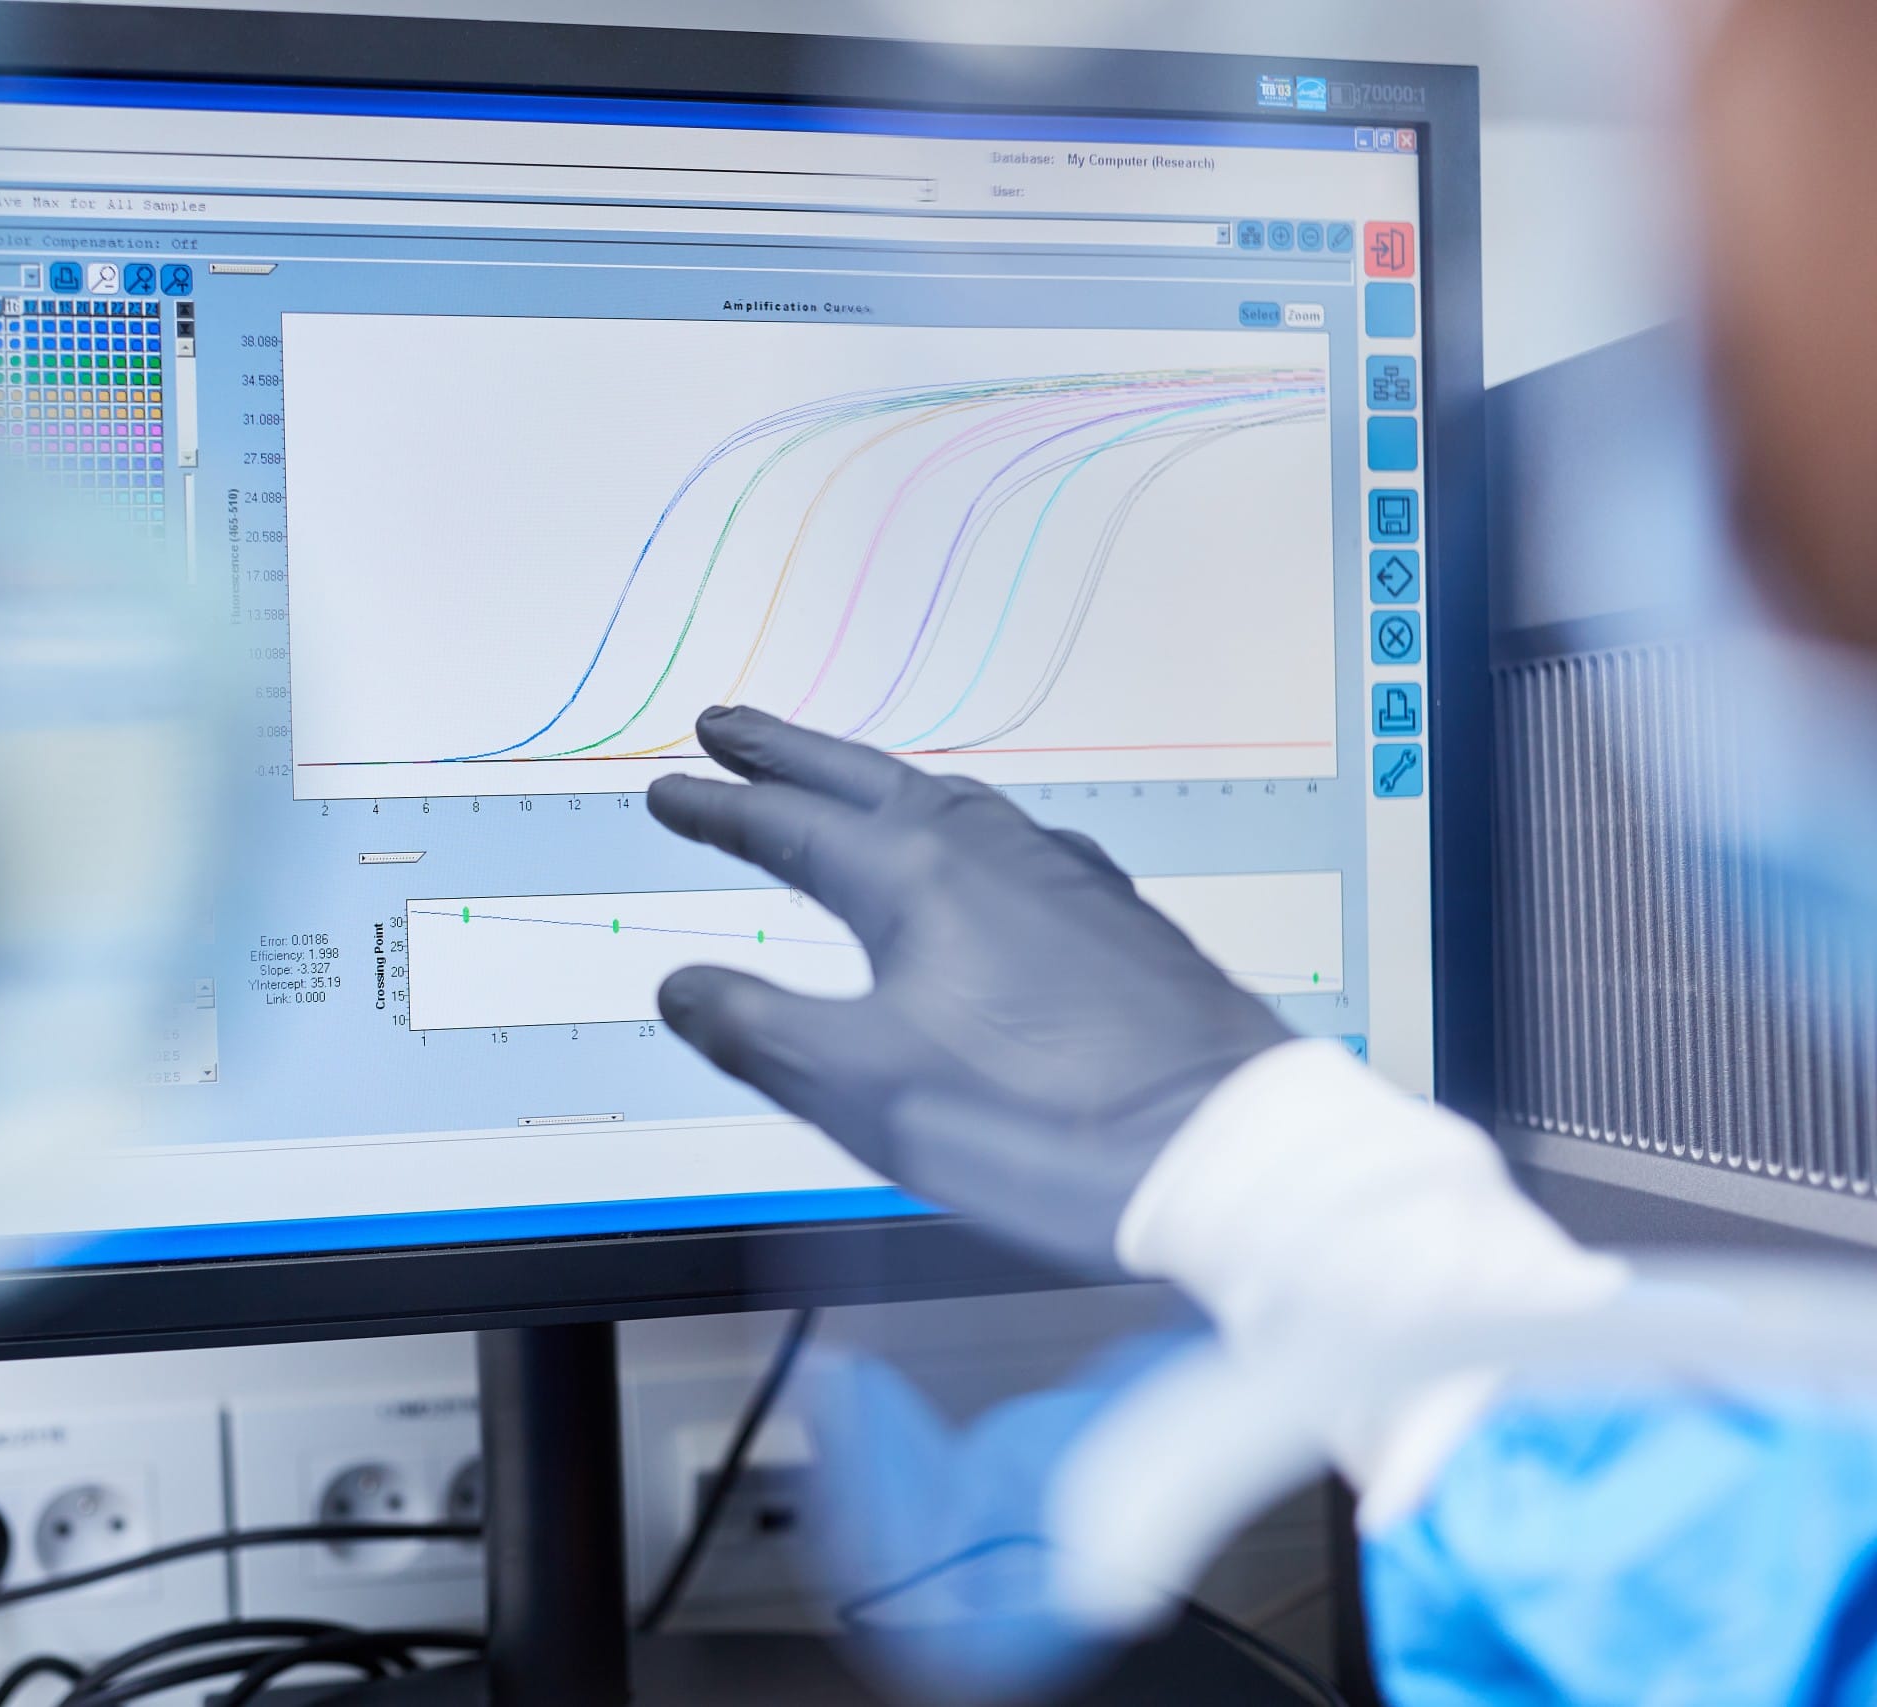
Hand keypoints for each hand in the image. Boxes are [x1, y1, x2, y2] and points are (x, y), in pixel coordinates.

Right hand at [646, 706, 1289, 1268]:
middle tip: (731, 725)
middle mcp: (993, 856)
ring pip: (946, 802)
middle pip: (869, 781)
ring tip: (837, 780)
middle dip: (790, 753)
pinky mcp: (1114, 923)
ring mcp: (1063, 881)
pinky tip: (972, 859)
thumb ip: (761, 1032)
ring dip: (873, 783)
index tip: (672, 791)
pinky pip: (1007, 840)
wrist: (1223, 1153)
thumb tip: (686, 989)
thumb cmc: (1049, 1125)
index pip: (792, 825)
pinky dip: (952, 826)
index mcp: (921, 881)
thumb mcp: (866, 1092)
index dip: (721, 809)